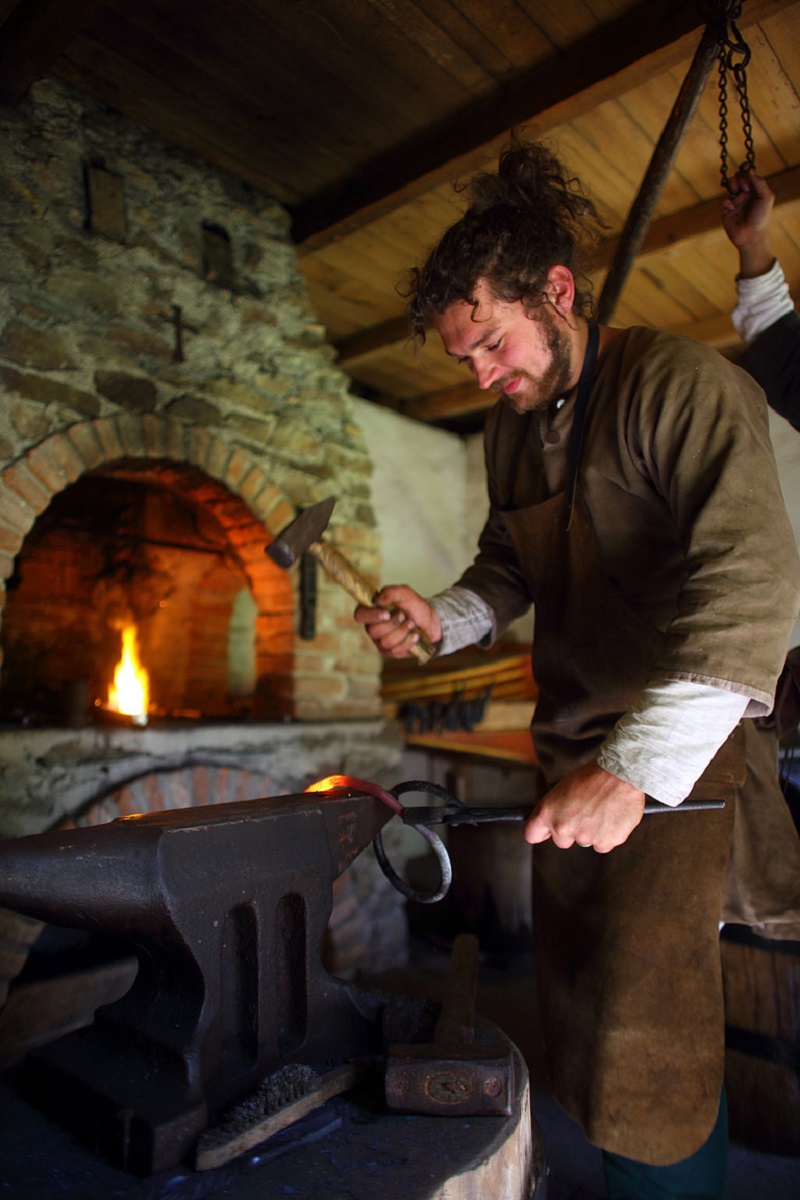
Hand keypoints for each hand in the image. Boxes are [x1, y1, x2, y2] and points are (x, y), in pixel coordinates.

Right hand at [354, 584, 441, 658]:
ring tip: (411, 624)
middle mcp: (373, 627)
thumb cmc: (414, 606)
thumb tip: (377, 600)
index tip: (387, 614)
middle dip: (393, 623)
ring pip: (385, 642)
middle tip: (404, 616)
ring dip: (402, 631)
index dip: (371, 616)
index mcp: (372, 611)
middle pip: (373, 631)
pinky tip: (415, 635)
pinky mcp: (390, 652)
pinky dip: (408, 641)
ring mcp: (380, 641)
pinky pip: (395, 651)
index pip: (359, 615)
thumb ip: (391, 592)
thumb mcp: (405, 593)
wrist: (430, 620)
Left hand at [524, 762, 645, 853]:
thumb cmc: (591, 777)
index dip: (540, 832)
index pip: (532, 834)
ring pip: (584, 842)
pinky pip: (603, 845)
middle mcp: (563, 828)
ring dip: (591, 832)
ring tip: (601, 810)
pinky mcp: (605, 842)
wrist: (620, 774)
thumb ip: (554, 810)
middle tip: (583, 813)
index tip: (545, 832)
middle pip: (561, 841)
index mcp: (548, 813)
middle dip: (570, 831)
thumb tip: (550, 824)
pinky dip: (607, 835)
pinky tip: (611, 817)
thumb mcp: (562, 789)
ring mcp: (584, 837)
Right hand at [720, 171, 774, 278]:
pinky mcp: (726, 211)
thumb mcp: (766, 197)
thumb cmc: (761, 218)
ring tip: (734, 190)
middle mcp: (746, 195)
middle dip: (738, 178)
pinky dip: (726, 202)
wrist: (750, 236)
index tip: (745, 167)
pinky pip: (722, 201)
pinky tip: (731, 208)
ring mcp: (735, 202)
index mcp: (756, 191)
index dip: (746, 170)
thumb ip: (759, 182)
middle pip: (738, 179)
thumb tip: (750, 170)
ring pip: (729, 187)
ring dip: (731, 185)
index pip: (749, 176)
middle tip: (742, 185)